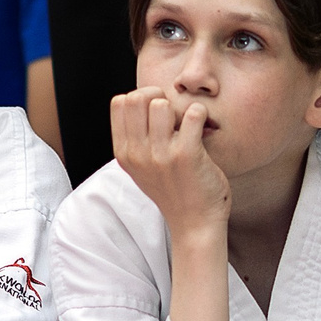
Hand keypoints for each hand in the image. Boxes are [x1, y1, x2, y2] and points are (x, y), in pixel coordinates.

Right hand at [110, 89, 229, 242]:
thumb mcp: (141, 167)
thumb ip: (136, 139)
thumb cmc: (173, 191)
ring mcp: (161, 155)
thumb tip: (141, 100)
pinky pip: (192, 114)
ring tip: (187, 124)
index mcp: (124, 153)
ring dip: (178, 108)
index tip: (155, 112)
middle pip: (137, 97)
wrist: (194, 223)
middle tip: (173, 115)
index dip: (140, 98)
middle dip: (158, 97)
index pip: (119, 102)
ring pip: (162, 104)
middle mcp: (137, 153)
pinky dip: (200, 113)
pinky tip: (202, 126)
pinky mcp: (186, 156)